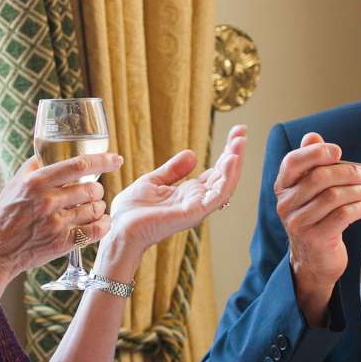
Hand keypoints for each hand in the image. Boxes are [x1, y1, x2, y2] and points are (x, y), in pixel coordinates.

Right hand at [0, 151, 122, 277]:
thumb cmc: (4, 214)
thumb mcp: (15, 184)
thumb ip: (36, 167)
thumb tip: (53, 151)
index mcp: (36, 182)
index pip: (78, 165)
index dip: (102, 161)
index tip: (116, 159)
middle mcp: (47, 202)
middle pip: (91, 189)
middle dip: (96, 190)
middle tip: (91, 192)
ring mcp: (55, 224)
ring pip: (95, 209)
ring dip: (98, 207)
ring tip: (91, 208)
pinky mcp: (61, 243)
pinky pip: (95, 231)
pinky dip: (103, 225)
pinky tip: (100, 222)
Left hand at [106, 125, 248, 257]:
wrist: (119, 229)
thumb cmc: (132, 212)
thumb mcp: (153, 181)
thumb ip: (173, 170)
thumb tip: (193, 154)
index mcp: (189, 194)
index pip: (215, 172)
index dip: (226, 153)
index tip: (235, 133)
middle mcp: (197, 201)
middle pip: (224, 176)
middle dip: (235, 153)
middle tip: (242, 131)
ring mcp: (197, 208)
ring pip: (225, 185)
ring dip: (235, 163)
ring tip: (240, 142)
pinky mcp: (193, 213)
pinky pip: (216, 196)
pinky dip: (226, 178)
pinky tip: (231, 161)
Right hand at [275, 132, 360, 324]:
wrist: (313, 260)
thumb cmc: (315, 218)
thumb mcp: (309, 189)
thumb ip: (311, 162)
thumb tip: (312, 136)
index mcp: (283, 186)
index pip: (293, 161)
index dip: (317, 153)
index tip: (338, 152)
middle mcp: (285, 204)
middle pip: (319, 177)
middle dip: (348, 172)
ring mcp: (299, 223)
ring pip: (334, 196)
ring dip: (358, 191)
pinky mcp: (316, 238)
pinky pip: (343, 215)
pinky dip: (358, 207)